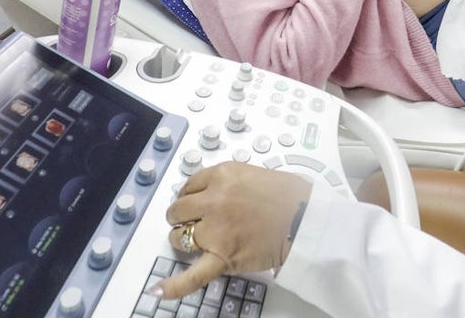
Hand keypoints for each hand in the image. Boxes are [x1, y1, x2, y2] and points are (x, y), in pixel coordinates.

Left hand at [157, 163, 312, 299]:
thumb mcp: (253, 174)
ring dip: (181, 238)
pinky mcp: (223, 257)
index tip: (192, 200)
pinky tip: (158, 290)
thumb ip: (229, 182)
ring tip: (189, 240)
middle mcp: (214, 200)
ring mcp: (216, 230)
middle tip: (189, 220)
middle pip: (180, 209)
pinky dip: (175, 285)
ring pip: (180, 236)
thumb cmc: (290, 196)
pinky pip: (194, 274)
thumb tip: (215, 194)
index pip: (190, 184)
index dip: (190, 195)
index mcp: (222, 176)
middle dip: (181, 215)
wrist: (306, 219)